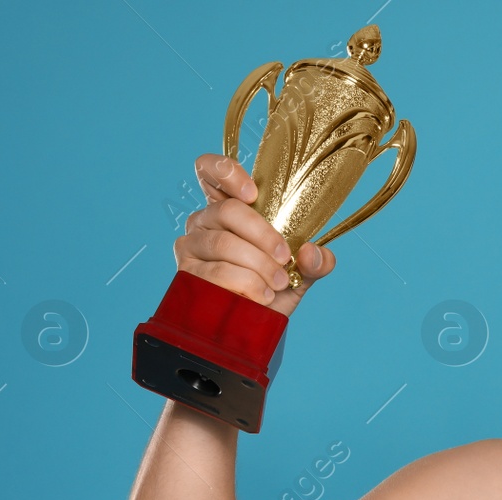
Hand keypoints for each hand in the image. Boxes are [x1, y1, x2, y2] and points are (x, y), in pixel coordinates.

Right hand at [173, 154, 335, 317]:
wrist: (256, 326)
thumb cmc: (273, 289)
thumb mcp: (301, 272)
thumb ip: (315, 260)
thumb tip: (313, 253)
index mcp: (229, 209)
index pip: (209, 170)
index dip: (226, 172)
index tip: (252, 193)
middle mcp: (204, 220)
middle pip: (228, 210)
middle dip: (264, 235)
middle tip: (285, 258)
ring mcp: (191, 245)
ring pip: (224, 243)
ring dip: (258, 265)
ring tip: (278, 283)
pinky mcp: (186, 273)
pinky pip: (217, 271)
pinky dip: (246, 284)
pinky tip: (262, 296)